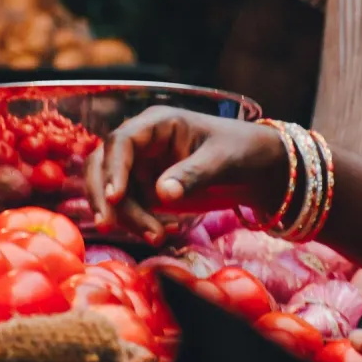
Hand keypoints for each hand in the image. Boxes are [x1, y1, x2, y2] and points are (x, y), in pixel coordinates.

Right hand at [86, 107, 286, 241]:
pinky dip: (139, 224)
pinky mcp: (146, 190)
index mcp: (157, 123)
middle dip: (103, 196)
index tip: (115, 198)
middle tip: (108, 226)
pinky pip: (129, 209)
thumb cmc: (242, 150)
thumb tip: (162, 193)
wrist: (257, 169)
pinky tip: (163, 234)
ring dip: (126, 217)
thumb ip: (193, 174)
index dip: (113, 169)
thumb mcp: (222, 160)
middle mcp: (142, 143)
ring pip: (113, 192)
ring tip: (156, 238)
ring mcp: (142, 167)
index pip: (122, 142)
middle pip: (103, 165)